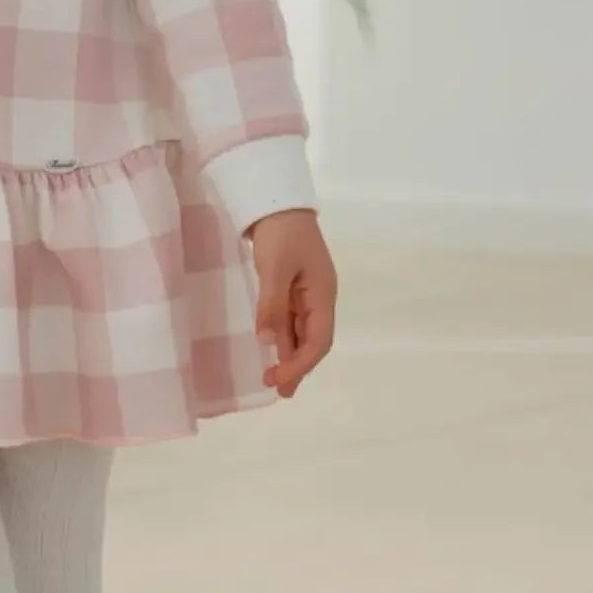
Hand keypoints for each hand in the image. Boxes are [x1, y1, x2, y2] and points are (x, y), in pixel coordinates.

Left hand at [249, 208, 336, 399]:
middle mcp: (319, 298)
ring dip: (289, 355)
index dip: (301, 364)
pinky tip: (272, 351)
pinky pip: (291, 320)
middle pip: (313, 341)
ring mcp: (306, 294)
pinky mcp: (292, 288)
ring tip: (273, 380)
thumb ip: (272, 305)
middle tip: (278, 391)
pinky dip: (282, 338)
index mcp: (324, 295)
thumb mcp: (274, 268)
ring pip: (301, 332)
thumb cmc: (280, 233)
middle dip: (298, 367)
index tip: (278, 380)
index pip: (319, 341)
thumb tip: (268, 344)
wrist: (277, 201)